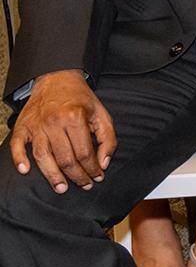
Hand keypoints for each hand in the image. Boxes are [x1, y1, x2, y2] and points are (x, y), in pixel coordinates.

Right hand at [8, 71, 113, 191]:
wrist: (57, 79)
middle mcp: (54, 122)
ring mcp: (36, 125)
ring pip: (42, 156)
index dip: (92, 168)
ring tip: (62, 188)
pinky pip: (17, 146)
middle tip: (84, 185)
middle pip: (64, 158)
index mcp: (75, 117)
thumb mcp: (101, 114)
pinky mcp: (22, 127)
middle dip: (76, 176)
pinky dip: (19, 159)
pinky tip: (25, 171)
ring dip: (52, 176)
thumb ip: (107, 138)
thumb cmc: (81, 100)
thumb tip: (104, 163)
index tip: (97, 177)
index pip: (84, 152)